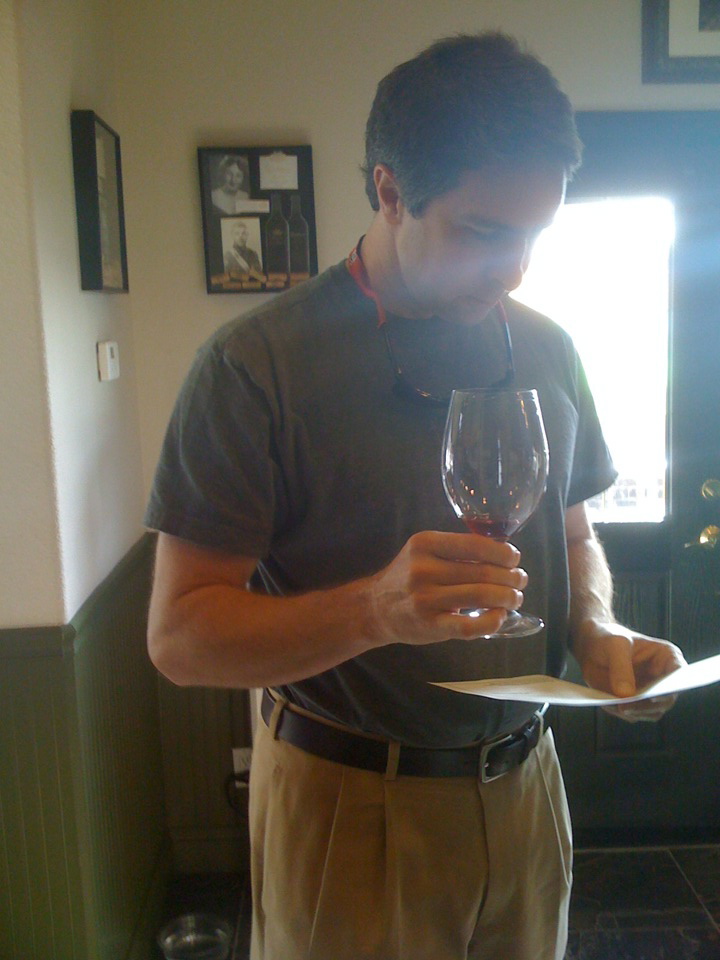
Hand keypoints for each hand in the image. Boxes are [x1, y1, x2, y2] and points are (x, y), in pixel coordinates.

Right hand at [367, 530, 527, 645]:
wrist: (375, 608)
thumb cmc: (407, 577)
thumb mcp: (423, 551)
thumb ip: (456, 549)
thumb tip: (503, 551)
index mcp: (425, 544)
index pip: (476, 545)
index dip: (504, 553)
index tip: (514, 559)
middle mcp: (424, 569)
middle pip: (484, 572)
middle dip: (511, 577)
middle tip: (520, 581)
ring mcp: (426, 599)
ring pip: (482, 596)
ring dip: (508, 597)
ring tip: (515, 598)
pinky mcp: (430, 626)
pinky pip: (470, 626)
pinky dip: (492, 621)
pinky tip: (500, 616)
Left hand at [572, 619, 686, 722]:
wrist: (592, 647)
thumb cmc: (610, 639)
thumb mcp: (615, 645)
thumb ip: (620, 667)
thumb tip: (625, 694)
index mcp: (668, 658)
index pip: (680, 674)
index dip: (672, 686)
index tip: (657, 694)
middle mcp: (664, 679)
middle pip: (666, 699)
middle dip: (648, 705)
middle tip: (627, 706)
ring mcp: (650, 693)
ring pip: (651, 712)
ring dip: (634, 712)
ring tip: (615, 706)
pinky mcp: (635, 703)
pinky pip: (632, 714)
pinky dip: (620, 712)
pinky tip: (607, 703)